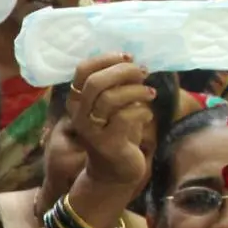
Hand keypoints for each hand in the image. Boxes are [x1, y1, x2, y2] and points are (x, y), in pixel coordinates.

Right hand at [66, 53, 154, 189]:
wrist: (115, 170)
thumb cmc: (117, 132)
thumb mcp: (113, 106)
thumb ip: (116, 86)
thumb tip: (133, 62)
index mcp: (77, 100)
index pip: (82, 70)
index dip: (106, 58)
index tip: (128, 57)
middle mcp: (79, 114)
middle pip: (95, 82)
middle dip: (123, 72)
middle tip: (143, 72)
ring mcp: (91, 130)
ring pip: (110, 99)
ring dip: (136, 91)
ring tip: (150, 93)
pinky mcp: (108, 143)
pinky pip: (126, 118)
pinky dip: (142, 112)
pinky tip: (147, 116)